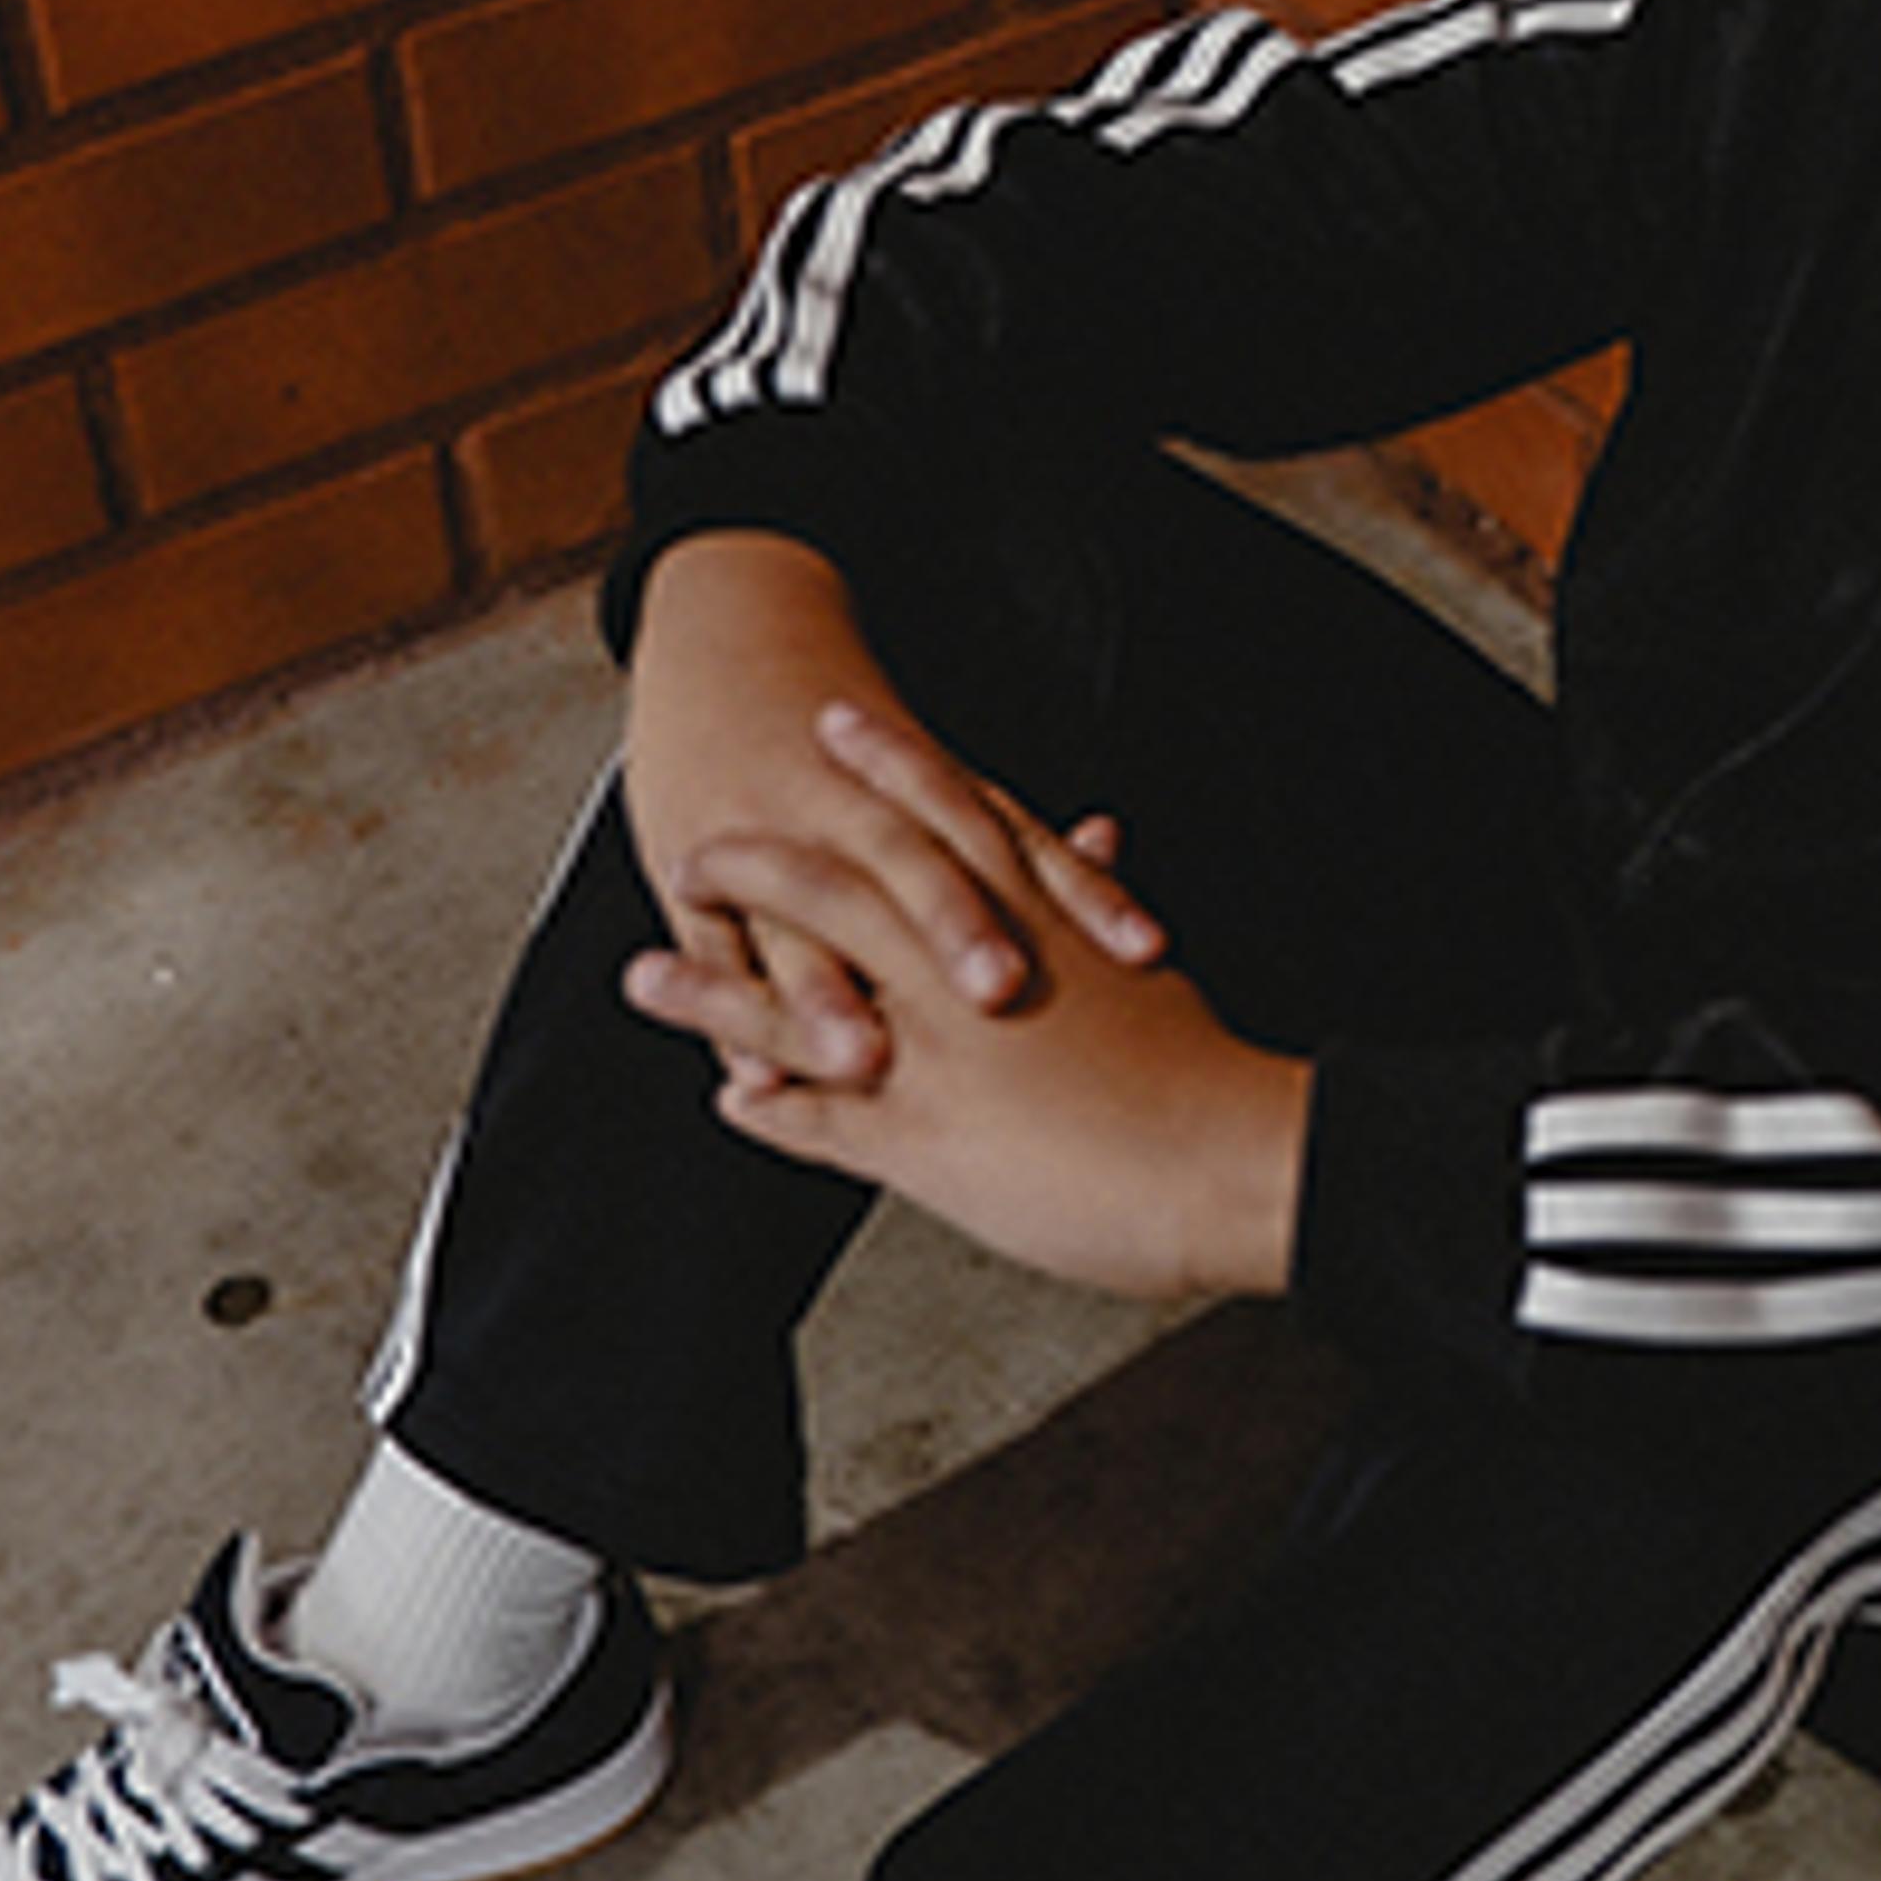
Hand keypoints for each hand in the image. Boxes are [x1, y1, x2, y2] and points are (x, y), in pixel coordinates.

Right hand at [622, 535, 1159, 1086]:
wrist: (729, 653)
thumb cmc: (853, 760)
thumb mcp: (939, 787)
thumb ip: (1020, 834)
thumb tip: (1110, 841)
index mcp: (929, 794)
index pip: (1022, 841)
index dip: (1083, 894)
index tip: (1143, 952)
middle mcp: (854, 809)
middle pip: (911, 865)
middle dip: (952, 928)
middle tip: (1001, 992)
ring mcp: (768, 836)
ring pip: (801, 918)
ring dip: (827, 995)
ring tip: (861, 1060)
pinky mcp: (693, 868)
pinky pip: (713, 942)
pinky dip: (728, 1005)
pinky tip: (752, 1076)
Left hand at [625, 817, 1308, 1301]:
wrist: (1236, 1156)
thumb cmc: (1204, 1069)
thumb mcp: (1139, 959)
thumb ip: (1092, 896)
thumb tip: (1091, 839)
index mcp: (1028, 915)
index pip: (937, 815)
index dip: (879, 767)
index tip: (832, 723)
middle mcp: (964, 969)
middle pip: (835, 890)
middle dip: (755, 863)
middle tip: (695, 842)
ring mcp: (935, 1052)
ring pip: (794, 1002)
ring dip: (712, 991)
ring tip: (644, 976)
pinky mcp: (927, 1141)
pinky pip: (821, 1119)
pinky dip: (770, 1109)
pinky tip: (731, 1104)